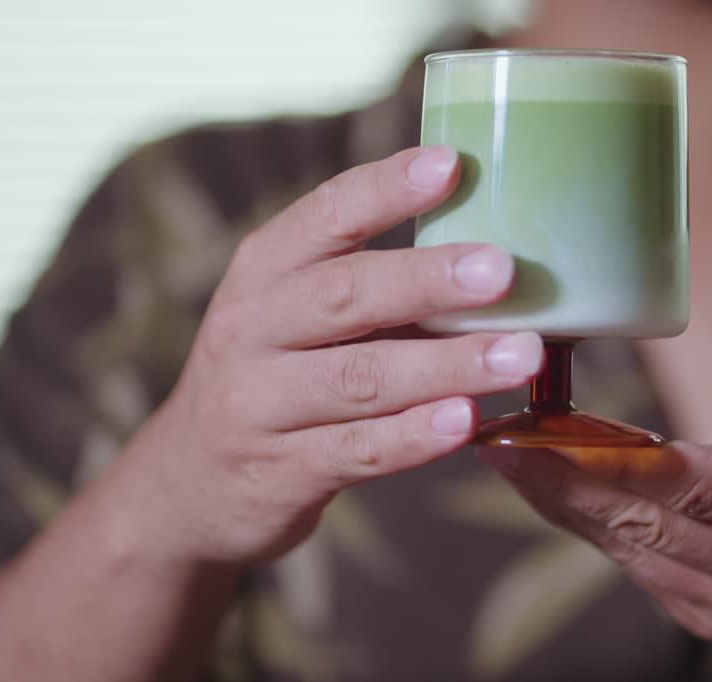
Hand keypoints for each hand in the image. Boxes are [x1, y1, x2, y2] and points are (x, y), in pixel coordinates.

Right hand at [107, 145, 542, 566]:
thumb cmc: (274, 380)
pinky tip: (467, 421)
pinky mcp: (282, 472)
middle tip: (503, 270)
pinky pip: (359, 451)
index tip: (451, 164)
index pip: (324, 217)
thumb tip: (491, 248)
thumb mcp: (291, 317)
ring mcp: (261, 405)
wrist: (190, 488)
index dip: (385, 189)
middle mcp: (252, 330)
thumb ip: (372, 285)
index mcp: (262, 274)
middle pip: (344, 295)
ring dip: (447, 364)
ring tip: (521, 354)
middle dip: (428, 280)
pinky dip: (415, 436)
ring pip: (361, 378)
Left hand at [479, 347, 711, 643]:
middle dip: (567, 483)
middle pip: (655, 525)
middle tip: (499, 437)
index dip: (620, 463)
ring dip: (566, 505)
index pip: (707, 488)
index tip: (547, 432)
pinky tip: (553, 485)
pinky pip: (640, 567)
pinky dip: (593, 525)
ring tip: (509, 452)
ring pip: (637, 552)